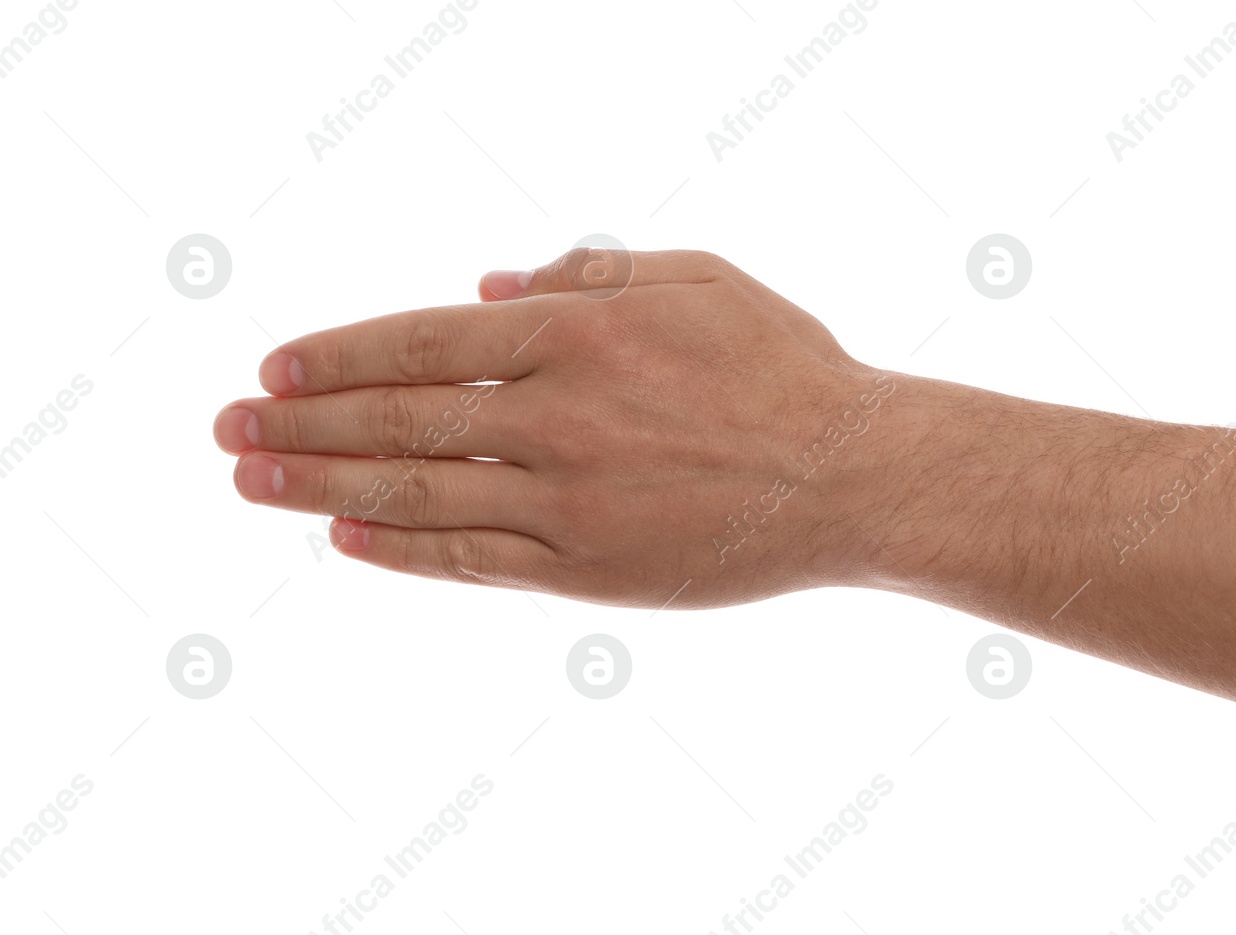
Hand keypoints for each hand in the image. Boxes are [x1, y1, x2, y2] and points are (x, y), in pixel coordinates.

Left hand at [214, 250, 916, 608]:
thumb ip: (591, 273)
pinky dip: (401, 549)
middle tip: (226, 432)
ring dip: (321, 486)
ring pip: (417, 493)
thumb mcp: (698, 278)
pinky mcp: (588, 571)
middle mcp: (556, 418)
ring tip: (252, 483)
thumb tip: (487, 285)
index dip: (337, 355)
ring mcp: (568, 502)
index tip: (273, 369)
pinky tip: (345, 537)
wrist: (853, 475)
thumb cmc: (783, 367)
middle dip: (300, 424)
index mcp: (579, 334)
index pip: (422, 343)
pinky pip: (473, 561)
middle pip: (398, 419)